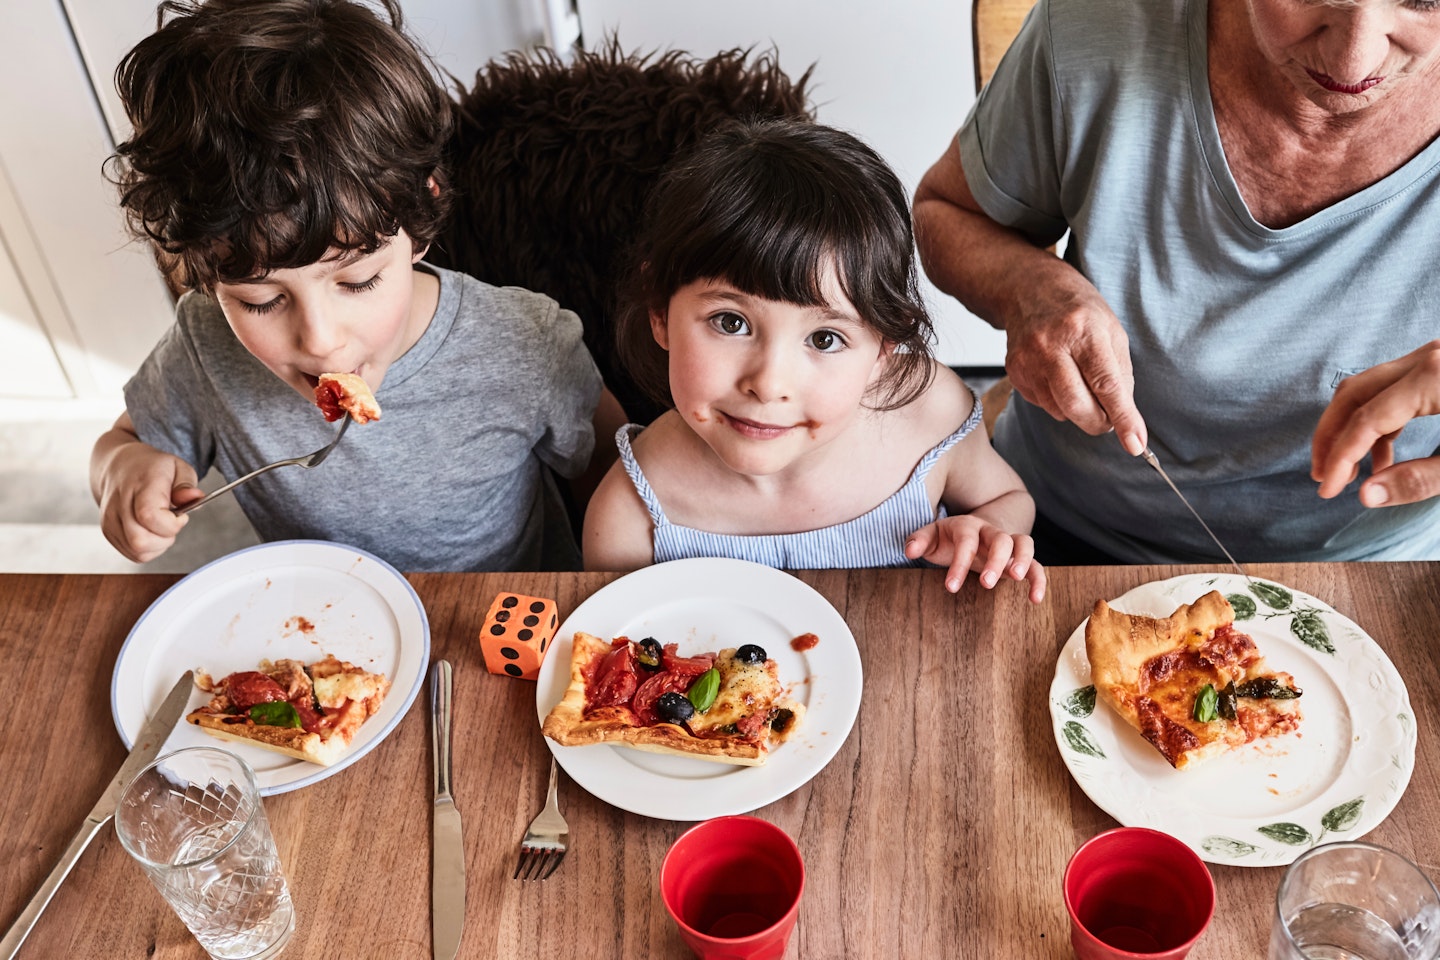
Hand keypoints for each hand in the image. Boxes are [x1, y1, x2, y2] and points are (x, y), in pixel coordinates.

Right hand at [94, 440, 201, 563]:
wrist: (120, 468)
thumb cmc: (152, 469)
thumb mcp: (178, 467)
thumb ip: (187, 484)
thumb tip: (195, 497)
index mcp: (140, 484)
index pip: (149, 516)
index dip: (172, 524)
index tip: (181, 515)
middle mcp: (119, 503)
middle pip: (141, 541)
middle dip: (166, 538)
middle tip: (171, 522)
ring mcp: (109, 520)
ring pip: (138, 552)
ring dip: (158, 545)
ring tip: (161, 525)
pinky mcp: (108, 532)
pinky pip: (134, 554)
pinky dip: (149, 549)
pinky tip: (151, 530)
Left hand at [905, 515, 1046, 602]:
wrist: (971, 530)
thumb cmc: (947, 538)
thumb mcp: (930, 536)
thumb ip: (918, 541)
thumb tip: (910, 551)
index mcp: (968, 526)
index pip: (966, 541)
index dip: (959, 563)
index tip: (951, 587)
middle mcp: (991, 532)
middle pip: (1001, 538)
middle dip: (995, 560)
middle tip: (985, 583)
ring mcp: (1008, 544)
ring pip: (1024, 543)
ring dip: (1022, 560)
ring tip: (1015, 579)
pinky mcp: (1019, 559)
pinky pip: (1035, 564)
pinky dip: (1038, 579)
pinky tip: (1035, 599)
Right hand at [1003, 276, 1147, 455]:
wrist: (1030, 289)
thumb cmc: (1077, 309)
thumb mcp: (1111, 330)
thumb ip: (1120, 374)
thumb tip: (1123, 417)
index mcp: (1083, 330)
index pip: (1106, 384)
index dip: (1123, 417)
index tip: (1136, 444)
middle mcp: (1050, 345)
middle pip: (1076, 405)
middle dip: (1098, 423)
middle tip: (1109, 420)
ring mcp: (1027, 359)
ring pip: (1059, 410)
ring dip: (1078, 410)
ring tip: (1081, 383)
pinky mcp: (1013, 371)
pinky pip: (1043, 404)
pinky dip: (1058, 402)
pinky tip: (1059, 377)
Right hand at [1312, 341, 1439, 506]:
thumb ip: (1422, 479)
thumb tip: (1366, 495)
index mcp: (1434, 376)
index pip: (1367, 419)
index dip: (1340, 458)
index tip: (1327, 490)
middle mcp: (1427, 358)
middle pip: (1354, 393)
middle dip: (1330, 437)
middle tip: (1322, 474)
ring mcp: (1432, 357)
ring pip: (1368, 388)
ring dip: (1349, 428)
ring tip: (1346, 471)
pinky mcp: (1437, 366)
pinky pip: (1392, 389)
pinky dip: (1377, 421)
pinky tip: (1379, 456)